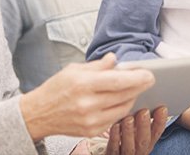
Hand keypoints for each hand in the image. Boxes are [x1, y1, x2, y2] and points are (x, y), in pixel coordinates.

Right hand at [20, 53, 154, 140]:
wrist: (40, 113)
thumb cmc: (56, 88)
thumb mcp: (73, 70)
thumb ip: (97, 66)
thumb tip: (114, 59)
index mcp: (83, 84)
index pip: (117, 80)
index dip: (137, 77)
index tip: (149, 74)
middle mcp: (87, 103)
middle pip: (124, 95)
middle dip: (139, 86)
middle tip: (147, 79)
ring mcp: (90, 119)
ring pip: (123, 108)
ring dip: (132, 97)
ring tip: (133, 88)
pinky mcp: (91, 130)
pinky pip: (115, 119)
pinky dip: (121, 109)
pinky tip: (122, 100)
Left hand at [105, 106, 167, 154]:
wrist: (110, 154)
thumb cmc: (124, 135)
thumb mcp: (135, 128)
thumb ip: (140, 117)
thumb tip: (142, 93)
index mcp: (147, 142)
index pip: (157, 132)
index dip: (160, 121)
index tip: (162, 107)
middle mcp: (139, 150)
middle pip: (144, 140)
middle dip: (145, 125)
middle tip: (144, 111)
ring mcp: (125, 154)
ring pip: (130, 145)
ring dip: (130, 131)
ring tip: (128, 118)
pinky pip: (113, 147)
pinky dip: (115, 137)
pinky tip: (114, 126)